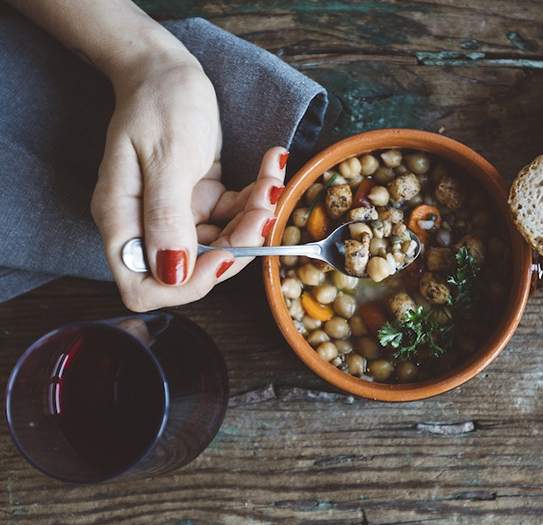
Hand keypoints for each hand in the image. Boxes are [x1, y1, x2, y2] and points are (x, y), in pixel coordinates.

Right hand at [91, 56, 286, 310]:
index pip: (144, 287)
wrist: (167, 70)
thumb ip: (167, 216)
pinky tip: (270, 167)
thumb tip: (172, 272)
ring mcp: (175, 215)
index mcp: (123, 220)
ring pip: (224, 244)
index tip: (226, 255)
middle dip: (238, 244)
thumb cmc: (159, 104)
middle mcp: (146, 225)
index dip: (187, 284)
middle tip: (265, 209)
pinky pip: (234, 216)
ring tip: (272, 182)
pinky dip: (256, 198)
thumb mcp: (166, 157)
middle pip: (195, 269)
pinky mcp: (200, 202)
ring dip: (254, 219)